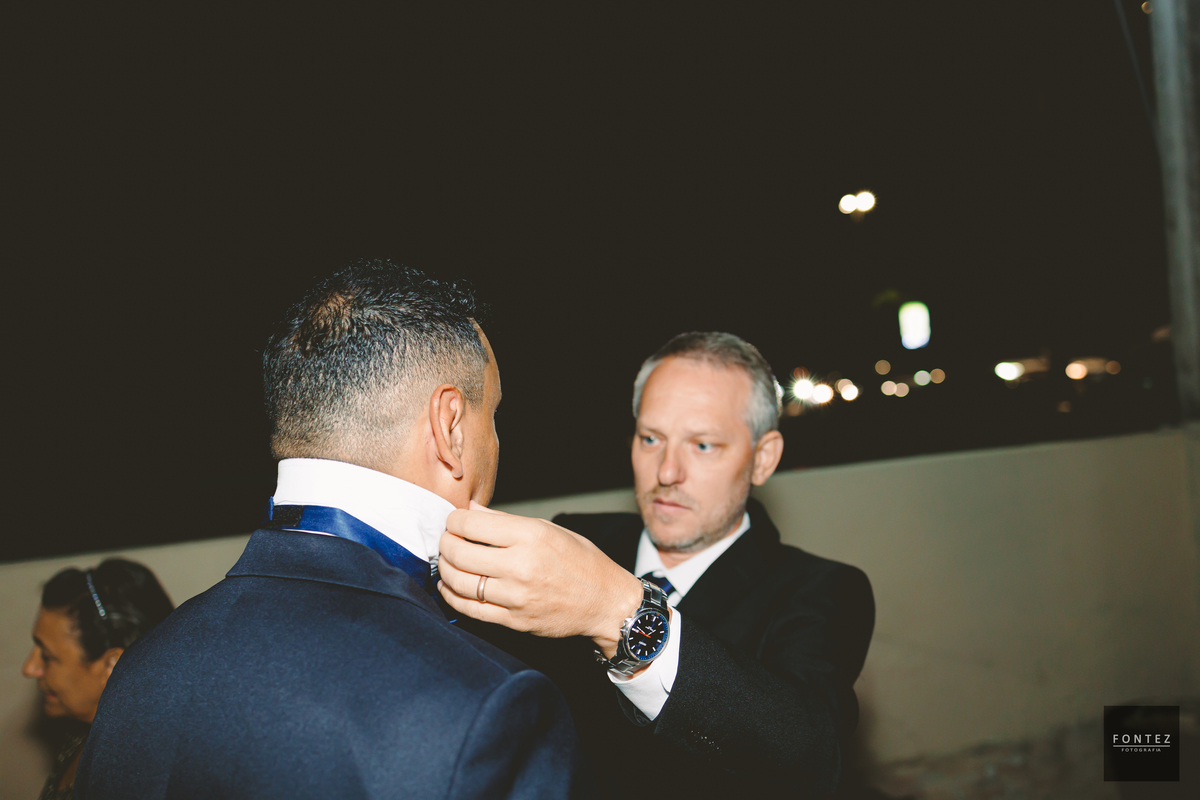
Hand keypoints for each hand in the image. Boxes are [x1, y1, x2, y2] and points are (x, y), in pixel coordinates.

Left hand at [438, 502, 643, 657]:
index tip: (454, 522)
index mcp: (531, 536)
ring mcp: (516, 596)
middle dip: (445, 544)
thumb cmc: (582, 563)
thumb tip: (472, 510)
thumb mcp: (550, 530)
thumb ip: (506, 521)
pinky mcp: (513, 621)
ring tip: (446, 563)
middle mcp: (521, 565)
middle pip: (459, 552)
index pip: (472, 523)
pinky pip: (470, 609)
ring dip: (444, 570)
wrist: (606, 603)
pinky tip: (449, 587)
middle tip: (446, 541)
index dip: (455, 521)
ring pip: (460, 582)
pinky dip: (452, 596)